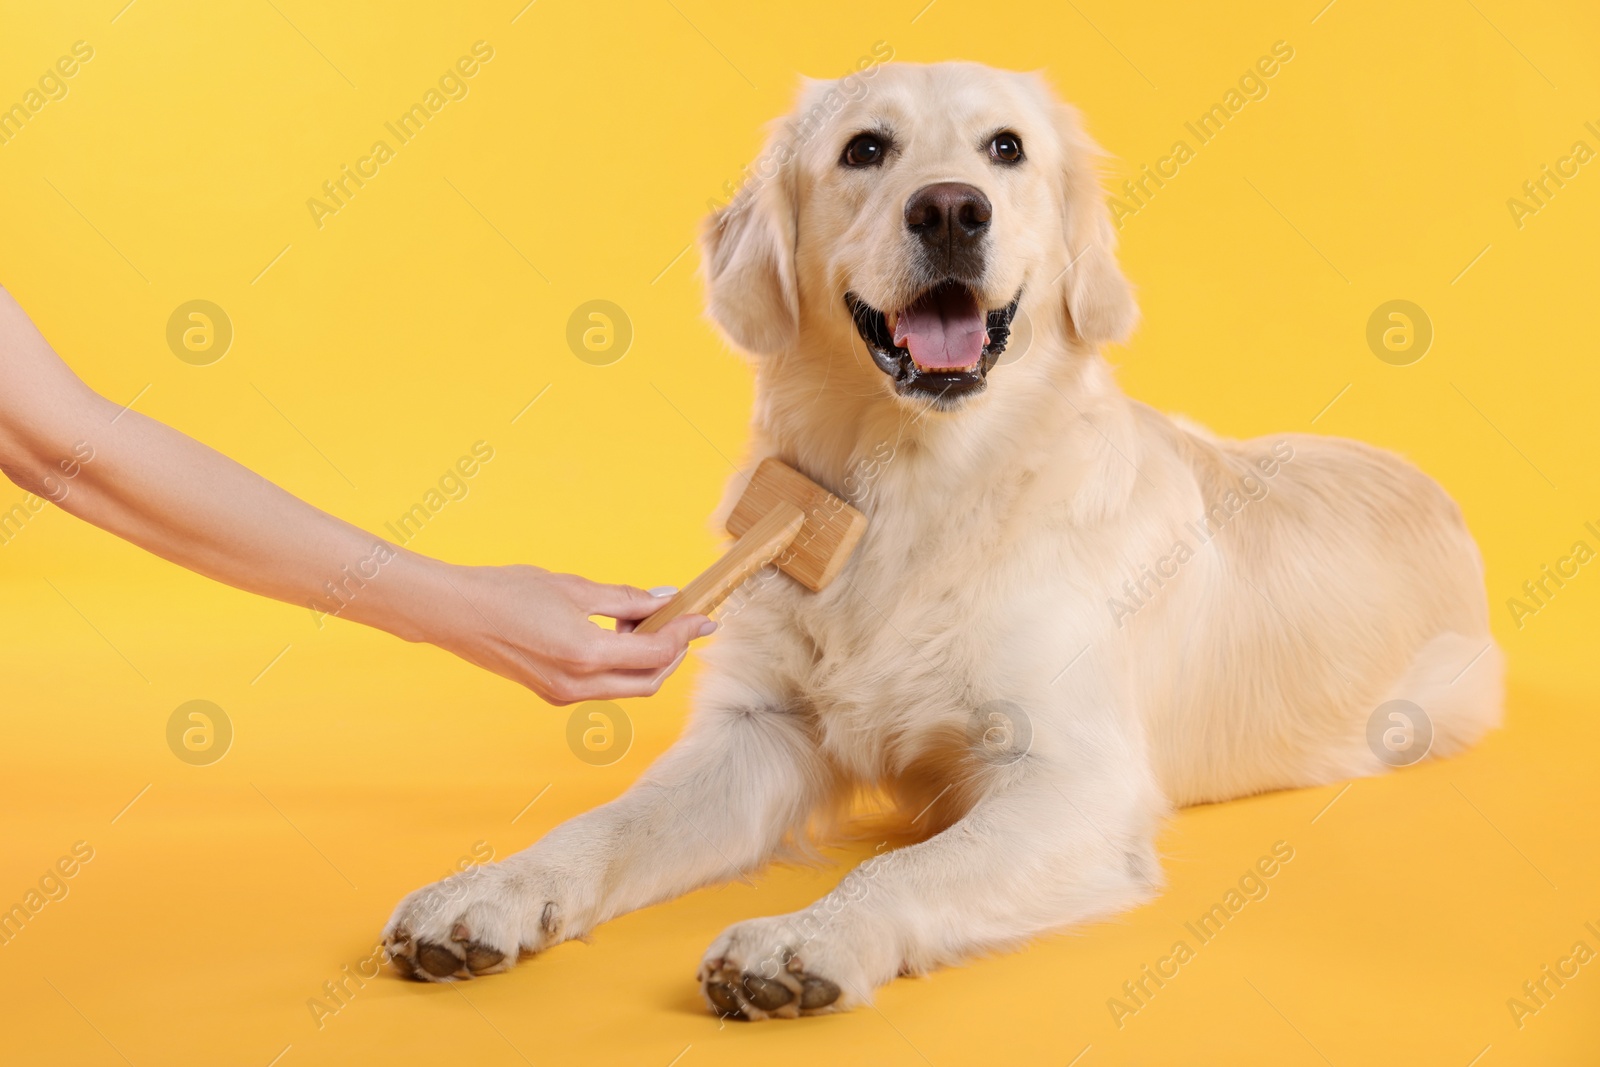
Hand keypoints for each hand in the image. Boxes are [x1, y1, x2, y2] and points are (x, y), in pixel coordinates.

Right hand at [415, 563, 713, 704]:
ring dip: (647, 661)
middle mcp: (578, 685)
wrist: (453, 613)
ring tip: (642, 622)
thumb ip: (625, 599)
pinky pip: (603, 687)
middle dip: (672, 654)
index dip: (686, 634)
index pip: (656, 653)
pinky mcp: (552, 694)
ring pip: (628, 688)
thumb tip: (664, 599)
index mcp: (587, 655)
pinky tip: (616, 635)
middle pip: (649, 681)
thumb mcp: (574, 588)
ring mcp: (564, 695)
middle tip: (680, 622)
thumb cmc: (507, 592)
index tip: (704, 617)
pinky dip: (621, 665)